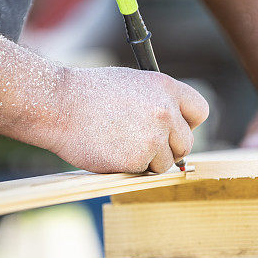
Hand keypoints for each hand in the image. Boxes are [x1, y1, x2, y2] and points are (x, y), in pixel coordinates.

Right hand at [49, 67, 208, 173]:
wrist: (59, 105)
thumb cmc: (88, 95)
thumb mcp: (132, 85)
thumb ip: (157, 102)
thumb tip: (174, 127)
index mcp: (166, 87)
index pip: (199, 111)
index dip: (186, 124)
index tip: (174, 130)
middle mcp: (166, 110)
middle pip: (186, 143)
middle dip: (168, 148)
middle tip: (141, 143)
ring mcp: (155, 135)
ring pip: (166, 162)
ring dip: (147, 160)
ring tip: (119, 142)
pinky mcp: (140, 158)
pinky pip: (144, 172)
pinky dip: (130, 168)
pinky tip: (110, 150)